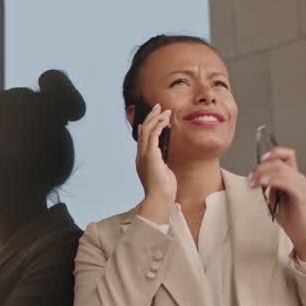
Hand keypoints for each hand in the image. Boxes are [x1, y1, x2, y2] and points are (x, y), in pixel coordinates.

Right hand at [135, 104, 177, 223]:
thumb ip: (161, 164)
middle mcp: (140, 156)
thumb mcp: (162, 173)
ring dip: (156, 118)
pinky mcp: (150, 155)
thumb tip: (164, 159)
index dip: (148, 126)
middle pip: (143, 131)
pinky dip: (159, 125)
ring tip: (164, 110)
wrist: (160, 198)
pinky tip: (165, 120)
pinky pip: (153, 135)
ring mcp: (144, 155)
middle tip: (158, 107)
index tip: (155, 117)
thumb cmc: (163, 190)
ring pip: (147, 130)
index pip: (142, 138)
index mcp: (142, 160)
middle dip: (151, 117)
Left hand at [249, 146, 305, 263]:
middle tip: (250, 179)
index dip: (274, 153)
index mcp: (293, 176)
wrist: (301, 232)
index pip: (287, 155)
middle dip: (260, 168)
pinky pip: (286, 183)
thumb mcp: (276, 196)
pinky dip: (272, 180)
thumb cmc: (290, 216)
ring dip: (262, 174)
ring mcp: (300, 186)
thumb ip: (270, 184)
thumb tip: (257, 176)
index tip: (260, 160)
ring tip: (252, 183)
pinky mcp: (300, 195)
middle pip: (278, 162)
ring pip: (281, 170)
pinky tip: (263, 183)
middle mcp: (298, 178)